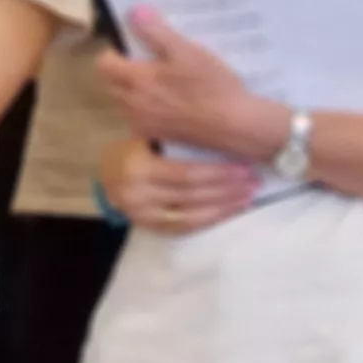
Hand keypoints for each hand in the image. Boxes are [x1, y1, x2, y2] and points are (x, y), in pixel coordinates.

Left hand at [101, 10, 278, 156]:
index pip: (104, 64)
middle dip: (123, 73)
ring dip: (135, 92)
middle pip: (112, 84)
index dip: (114, 54)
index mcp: (136, 79)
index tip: (134, 49)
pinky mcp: (155, 136)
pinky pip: (140, 120)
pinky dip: (147, 111)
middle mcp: (131, 103)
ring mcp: (142, 123)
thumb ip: (157, 33)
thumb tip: (134, 11)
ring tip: (163, 85)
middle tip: (151, 64)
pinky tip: (171, 106)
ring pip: (125, 103)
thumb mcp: (187, 52)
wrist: (232, 125)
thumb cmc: (210, 85)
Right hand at [103, 139, 258, 235]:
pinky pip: (183, 228)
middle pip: (192, 195)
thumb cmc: (137, 148)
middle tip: (254, 183)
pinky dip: (209, 220)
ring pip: (190, 216)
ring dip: (223, 208)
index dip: (218, 174)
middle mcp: (137, 195)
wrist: (108, 173)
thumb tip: (223, 134)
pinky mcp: (148, 227)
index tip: (244, 169)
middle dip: (227, 190)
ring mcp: (141, 215)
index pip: (186, 174)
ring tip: (248, 197)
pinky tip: (229, 212)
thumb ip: (177, 138)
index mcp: (138, 168)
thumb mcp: (149, 136)